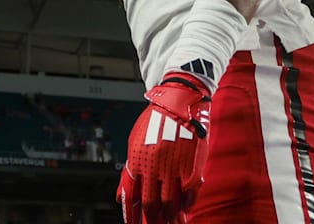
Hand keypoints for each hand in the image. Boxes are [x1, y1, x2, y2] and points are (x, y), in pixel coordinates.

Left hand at [117, 72, 210, 223]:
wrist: (180, 102)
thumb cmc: (156, 121)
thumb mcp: (135, 142)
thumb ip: (130, 170)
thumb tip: (121, 197)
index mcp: (137, 160)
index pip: (131, 196)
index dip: (132, 215)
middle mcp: (154, 166)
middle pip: (151, 203)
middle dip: (152, 220)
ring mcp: (174, 167)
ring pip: (170, 202)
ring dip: (171, 217)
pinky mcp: (192, 165)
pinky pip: (189, 192)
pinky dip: (187, 204)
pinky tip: (185, 210)